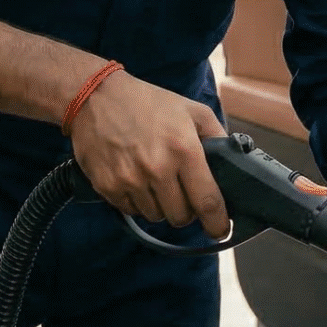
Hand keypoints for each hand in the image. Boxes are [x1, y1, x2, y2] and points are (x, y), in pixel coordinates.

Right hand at [68, 73, 229, 237]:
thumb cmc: (146, 102)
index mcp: (184, 149)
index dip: (217, 222)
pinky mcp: (107, 186)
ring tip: (155, 183)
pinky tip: (135, 181)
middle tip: (181, 194)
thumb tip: (232, 160)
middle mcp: (158, 168)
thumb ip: (216, 135)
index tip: (219, 229)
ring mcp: (130, 180)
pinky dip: (136, 202)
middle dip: (185, 211)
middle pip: (180, 216)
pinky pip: (130, 210)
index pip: (207, 201)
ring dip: (160, 206)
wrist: (95, 96)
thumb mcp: (190, 109)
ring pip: (155, 216)